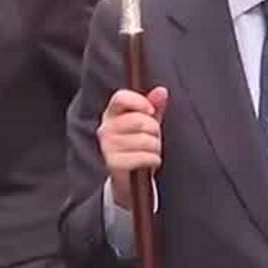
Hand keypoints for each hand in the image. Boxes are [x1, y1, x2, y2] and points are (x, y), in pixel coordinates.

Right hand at [100, 87, 168, 211]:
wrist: (129, 176)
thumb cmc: (137, 144)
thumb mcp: (147, 123)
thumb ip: (154, 106)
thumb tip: (161, 91)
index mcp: (112, 113)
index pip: (121, 98)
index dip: (140, 102)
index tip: (150, 111)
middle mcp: (105, 128)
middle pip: (140, 120)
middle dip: (155, 130)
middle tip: (153, 138)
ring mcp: (108, 146)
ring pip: (145, 140)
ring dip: (156, 147)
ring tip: (150, 151)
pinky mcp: (114, 163)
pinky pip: (144, 157)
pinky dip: (154, 160)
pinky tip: (150, 162)